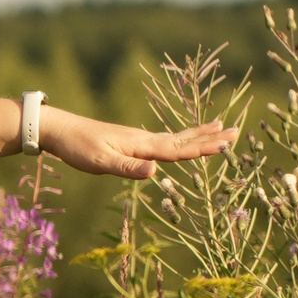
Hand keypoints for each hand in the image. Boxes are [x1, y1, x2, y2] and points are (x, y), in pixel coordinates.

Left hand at [41, 109, 235, 180]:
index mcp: (141, 144)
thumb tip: (155, 172)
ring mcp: (139, 139)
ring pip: (176, 136)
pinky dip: (180, 137)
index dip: (202, 148)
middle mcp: (145, 139)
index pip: (178, 148)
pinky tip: (183, 137)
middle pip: (184, 138)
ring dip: (199, 133)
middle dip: (210, 137)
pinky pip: (163, 139)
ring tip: (221, 126)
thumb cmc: (78, 148)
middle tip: (237, 131)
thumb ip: (128, 168)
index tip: (226, 145)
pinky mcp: (132, 141)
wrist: (61, 130)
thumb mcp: (100, 162)